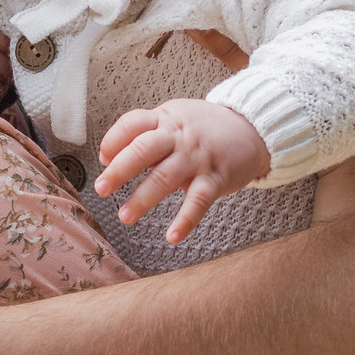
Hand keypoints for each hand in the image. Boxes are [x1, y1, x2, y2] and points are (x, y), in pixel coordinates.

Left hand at [95, 98, 270, 242]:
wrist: (253, 127)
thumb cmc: (206, 127)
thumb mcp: (175, 118)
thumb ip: (146, 134)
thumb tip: (110, 158)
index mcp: (165, 119)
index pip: (132, 124)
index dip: (113, 140)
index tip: (103, 158)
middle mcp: (179, 137)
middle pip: (144, 149)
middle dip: (119, 170)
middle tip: (102, 189)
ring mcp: (197, 158)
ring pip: (165, 177)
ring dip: (143, 199)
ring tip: (126, 216)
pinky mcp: (215, 178)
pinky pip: (198, 201)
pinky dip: (185, 220)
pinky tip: (172, 236)